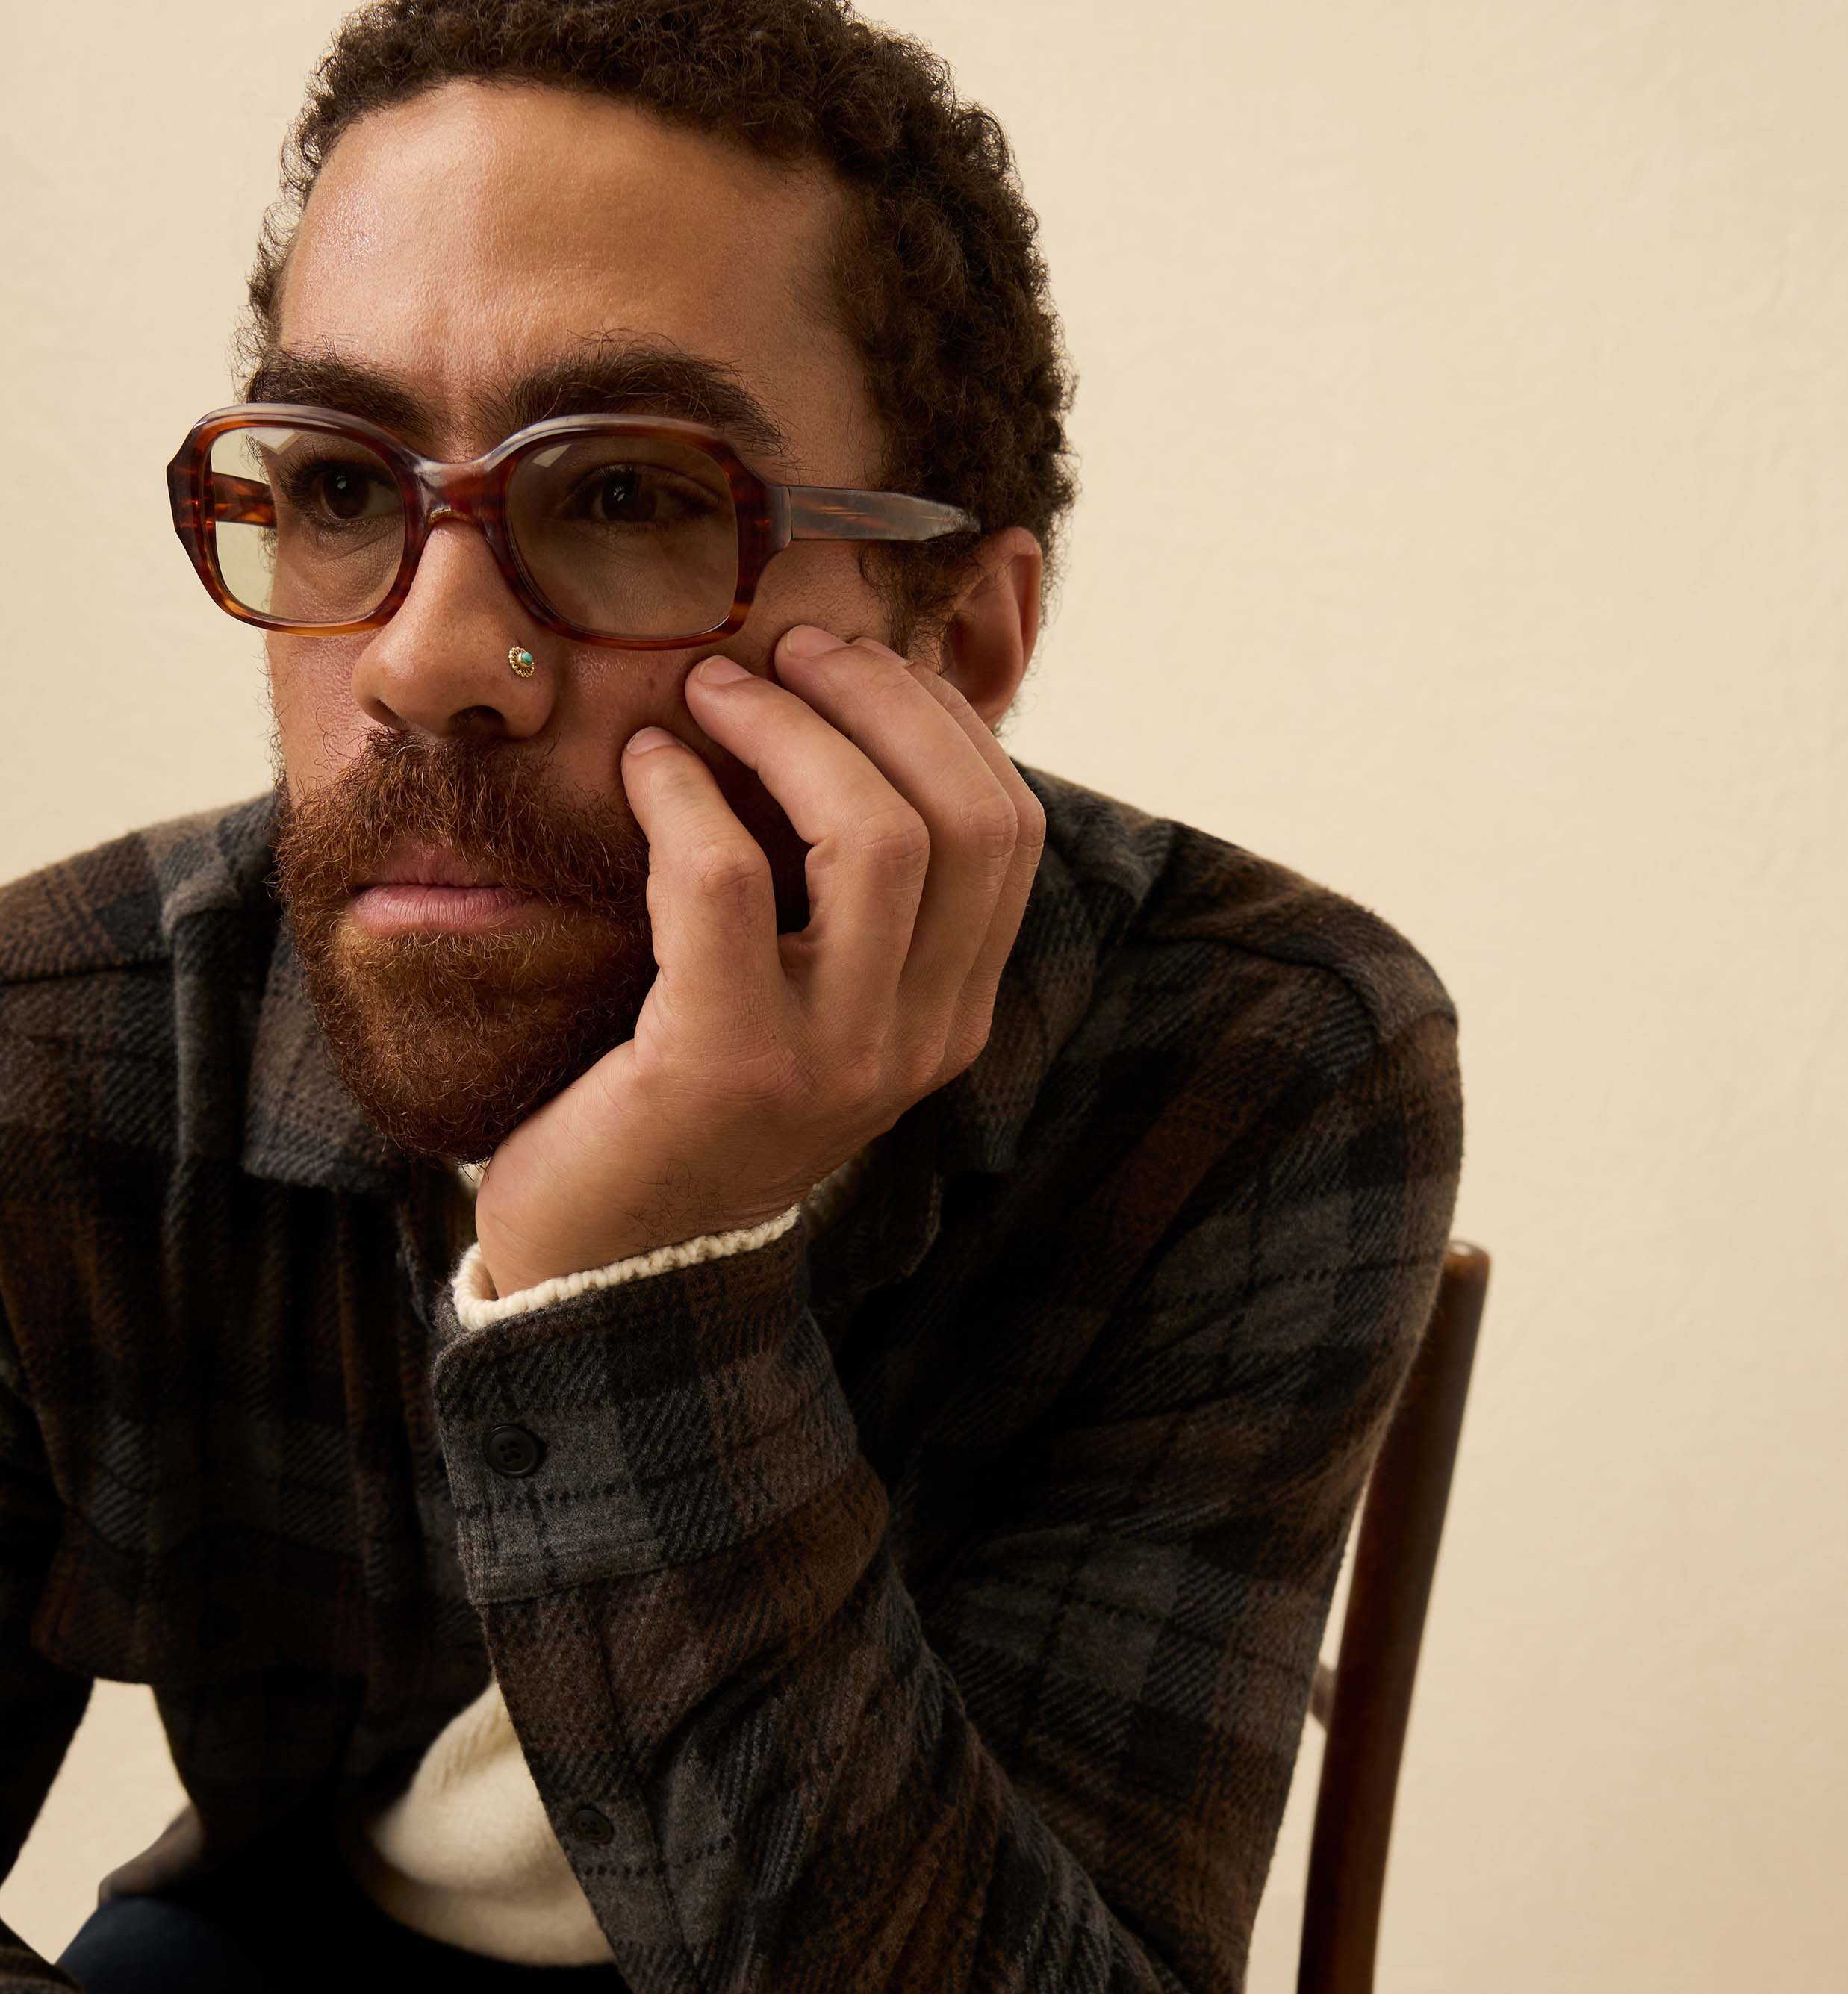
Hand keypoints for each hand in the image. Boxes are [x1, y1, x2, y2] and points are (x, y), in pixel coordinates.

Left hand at [471, 626, 1045, 1295]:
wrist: (609, 1263)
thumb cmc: (691, 1097)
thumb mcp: (809, 1000)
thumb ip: (851, 900)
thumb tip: (848, 713)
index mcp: (953, 1015)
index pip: (1010, 829)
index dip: (940, 716)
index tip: (852, 658)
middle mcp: (919, 1040)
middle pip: (964, 816)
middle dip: (877, 697)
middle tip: (784, 647)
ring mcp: (833, 1059)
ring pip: (875, 836)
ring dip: (788, 728)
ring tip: (711, 688)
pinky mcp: (725, 1064)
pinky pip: (725, 879)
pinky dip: (683, 794)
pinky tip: (644, 765)